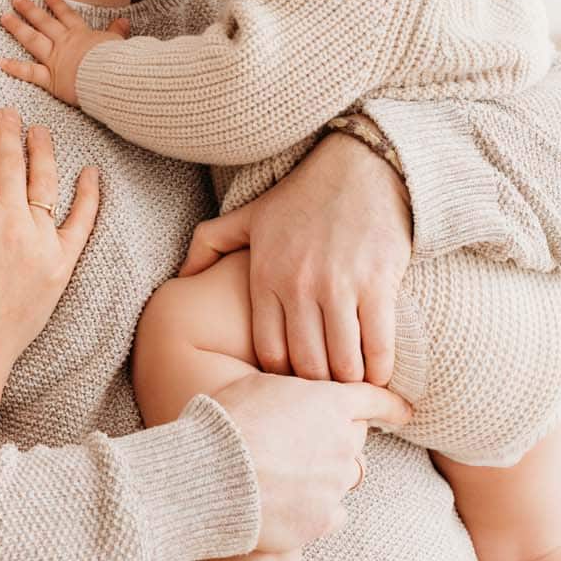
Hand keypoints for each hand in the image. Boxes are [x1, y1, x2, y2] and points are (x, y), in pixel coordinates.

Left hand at [0, 0, 130, 105]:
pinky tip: (1, 61)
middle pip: (44, 23)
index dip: (57, 5)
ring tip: (4, 17)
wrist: (111, 77)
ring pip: (33, 39)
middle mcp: (65, 43)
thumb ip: (117, 31)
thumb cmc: (117, 61)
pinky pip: (30, 72)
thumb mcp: (118, 42)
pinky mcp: (51, 78)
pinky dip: (15, 67)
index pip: (67, 16)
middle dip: (30, 10)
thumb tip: (123, 21)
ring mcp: (55, 59)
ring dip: (17, 27)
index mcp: (82, 35)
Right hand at [0, 101, 99, 369]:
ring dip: (42, 152)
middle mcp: (11, 222)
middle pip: (10, 164)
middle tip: (7, 110)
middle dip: (7, 132)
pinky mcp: (61, 263)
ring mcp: (40, 242)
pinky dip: (89, 196)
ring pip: (44, 183)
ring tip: (40, 130)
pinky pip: (80, 223)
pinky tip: (91, 173)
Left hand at [181, 133, 410, 387]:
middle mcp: (298, 285)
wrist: (360, 167)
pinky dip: (379, 368)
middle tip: (326, 394)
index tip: (294, 382)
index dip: (281, 377)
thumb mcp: (248, 215)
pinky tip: (377, 372)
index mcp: (265, 276)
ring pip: (341, 363)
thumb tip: (181, 276)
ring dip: (348, 382)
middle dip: (316, 389)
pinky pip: (378, 345)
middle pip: (306, 366)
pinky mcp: (377, 283)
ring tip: (352, 386)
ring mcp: (339, 286)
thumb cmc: (302, 195)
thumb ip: (208, 244)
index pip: (268, 353)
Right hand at [209, 372, 410, 551]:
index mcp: (331, 403)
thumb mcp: (257, 386)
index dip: (391, 405)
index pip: (374, 400)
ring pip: (344, 479)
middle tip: (303, 443)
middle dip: (339, 440)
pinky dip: (316, 511)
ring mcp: (334, 485)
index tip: (405, 412)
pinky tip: (287, 506)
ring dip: (326, 476)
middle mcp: (342, 444)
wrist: (210, 476)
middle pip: (356, 441)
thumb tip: (297, 397)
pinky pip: (332, 514)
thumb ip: (290, 390)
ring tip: (287, 476)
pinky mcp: (320, 521)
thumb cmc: (227, 422)